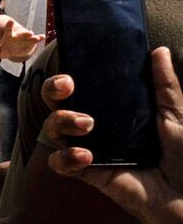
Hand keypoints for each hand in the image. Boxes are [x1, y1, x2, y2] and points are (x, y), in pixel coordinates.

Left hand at [0, 19, 44, 61]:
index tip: (11, 21)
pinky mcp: (31, 42)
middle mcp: (18, 35)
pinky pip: (36, 39)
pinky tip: (42, 36)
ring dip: (33, 37)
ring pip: (29, 36)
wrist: (13, 49)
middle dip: (25, 33)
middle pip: (21, 34)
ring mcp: (25, 38)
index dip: (9, 26)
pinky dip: (39, 38)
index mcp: (8, 35)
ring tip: (36, 37)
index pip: (8, 30)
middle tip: (29, 33)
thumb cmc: (4, 48)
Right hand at [45, 47, 182, 223]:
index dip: (66, 79)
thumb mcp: (176, 115)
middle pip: (56, 104)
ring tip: (87, 124)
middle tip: (67, 89)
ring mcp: (87, 149)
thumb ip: (165, 85)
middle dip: (52, 92)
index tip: (71, 75)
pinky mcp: (86, 172)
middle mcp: (94, 127)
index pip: (80, 89)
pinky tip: (86, 156)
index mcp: (112, 111)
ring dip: (62, 121)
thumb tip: (158, 51)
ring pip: (52, 130)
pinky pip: (59, 163)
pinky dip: (66, 157)